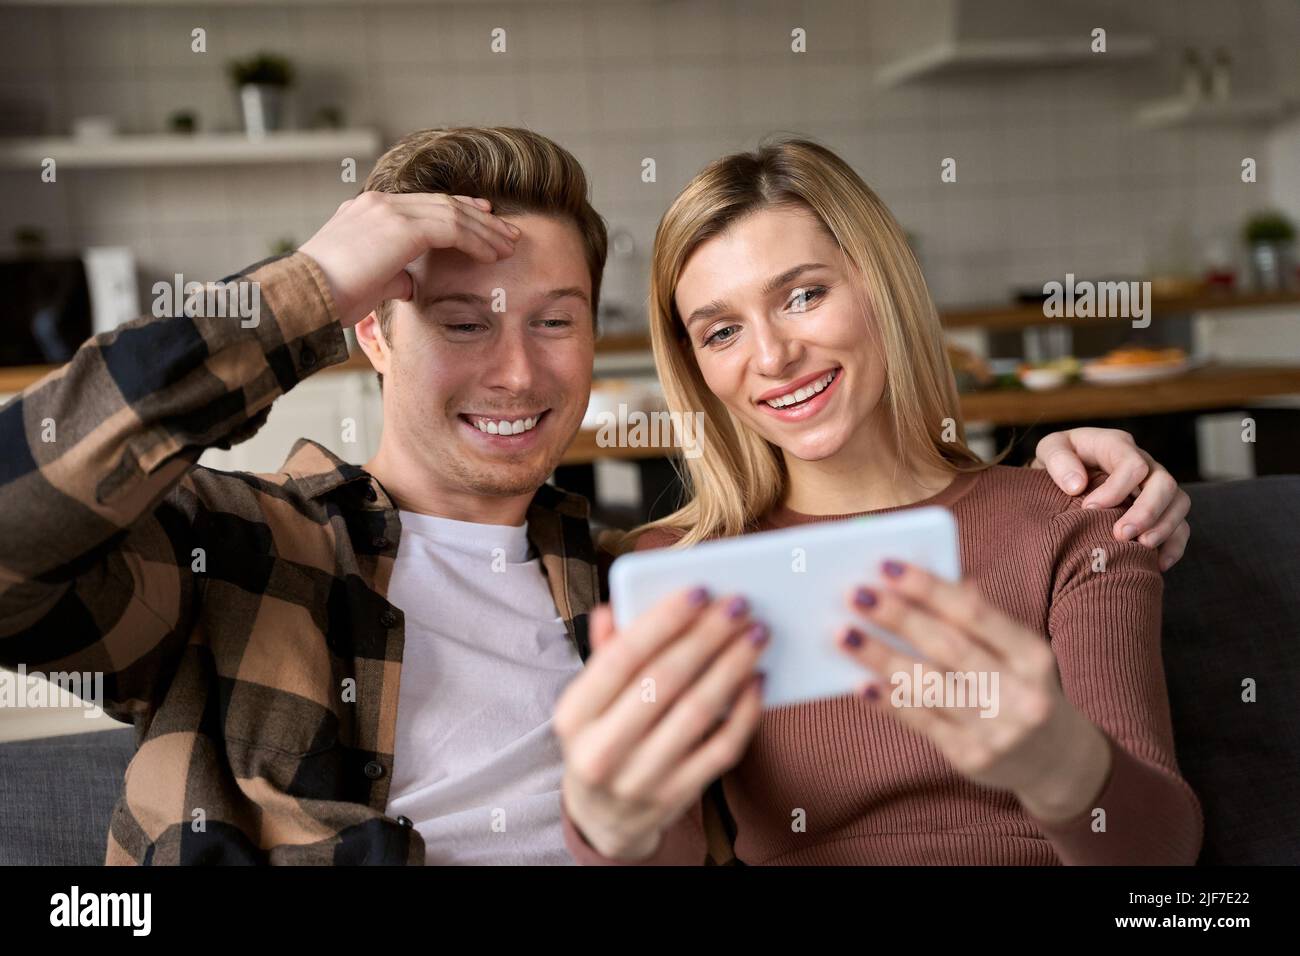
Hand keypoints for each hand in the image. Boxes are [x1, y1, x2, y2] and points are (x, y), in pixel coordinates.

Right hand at [298, 192, 519, 327]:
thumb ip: (391, 277)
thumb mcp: (366, 284)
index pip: (423, 205)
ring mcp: (389, 211)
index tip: (482, 220)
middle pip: (442, 203)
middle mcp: (379, 204)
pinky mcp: (400, 226)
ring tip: (509, 245)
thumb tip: (409, 282)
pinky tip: (493, 253)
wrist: (305, 297)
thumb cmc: (329, 300)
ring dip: (485, 230)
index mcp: (367, 212)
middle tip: (507, 230)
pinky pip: (451, 228)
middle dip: (479, 217)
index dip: (457, 210)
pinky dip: (477, 240)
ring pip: (452, 213)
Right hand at [554, 589, 766, 859]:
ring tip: (756, 634)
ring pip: (697, 712)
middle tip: (740, 604)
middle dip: (707, 636)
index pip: (621, 658)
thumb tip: (611, 608)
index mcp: (573, 716)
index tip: (699, 590)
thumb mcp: (588, 701)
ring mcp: (641, 779)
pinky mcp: (678, 796)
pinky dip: (745, 712)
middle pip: (664, 681)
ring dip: (733, 666)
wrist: (604, 819)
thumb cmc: (601, 738)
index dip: (662, 621)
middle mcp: (601, 751)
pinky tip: (756, 680)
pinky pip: (722, 749)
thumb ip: (604, 653)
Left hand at [840, 560, 1111, 822]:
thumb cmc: (1020, 688)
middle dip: (898, 618)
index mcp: (1032, 654)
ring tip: (844, 634)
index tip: (887, 567)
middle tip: (855, 594)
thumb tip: (924, 577)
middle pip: (948, 648)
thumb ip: (977, 618)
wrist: (1059, 762)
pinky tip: (860, 683)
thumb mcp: (1017, 652)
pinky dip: (889, 702)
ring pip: (929, 686)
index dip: (929, 588)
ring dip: (881, 657)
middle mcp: (1021, 693)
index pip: (975, 613)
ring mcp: (998, 730)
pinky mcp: (973, 759)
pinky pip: (922, 723)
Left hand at [1032, 427, 1189, 569]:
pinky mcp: (1160, 510)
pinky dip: (1174, 546)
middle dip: (1146, 512)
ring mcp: (1155, 487)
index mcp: (1117, 445)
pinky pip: (1181, 527)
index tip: (1089, 509)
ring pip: (1179, 503)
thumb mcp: (1050, 449)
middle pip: (1164, 483)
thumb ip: (1057, 460)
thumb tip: (1076, 486)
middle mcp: (1144, 463)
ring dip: (1164, 528)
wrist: (1062, 477)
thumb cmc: (1058, 462)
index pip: (1133, 464)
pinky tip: (1158, 564)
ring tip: (1140, 548)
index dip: (1116, 489)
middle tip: (1120, 535)